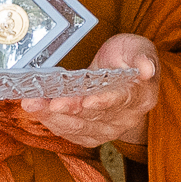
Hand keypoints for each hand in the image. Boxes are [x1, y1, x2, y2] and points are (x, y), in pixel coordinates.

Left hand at [35, 32, 160, 148]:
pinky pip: (70, 133)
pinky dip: (52, 122)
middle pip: (95, 117)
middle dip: (69, 109)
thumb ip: (142, 55)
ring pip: (79, 128)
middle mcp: (126, 118)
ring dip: (54, 117)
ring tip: (33, 104)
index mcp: (141, 97)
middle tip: (49, 102)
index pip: (122, 101)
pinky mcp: (91, 135)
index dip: (104, 102)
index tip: (87, 101)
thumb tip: (147, 69)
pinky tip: (38, 111)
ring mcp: (109, 129)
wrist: (122, 74)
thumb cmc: (128, 58)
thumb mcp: (137, 47)